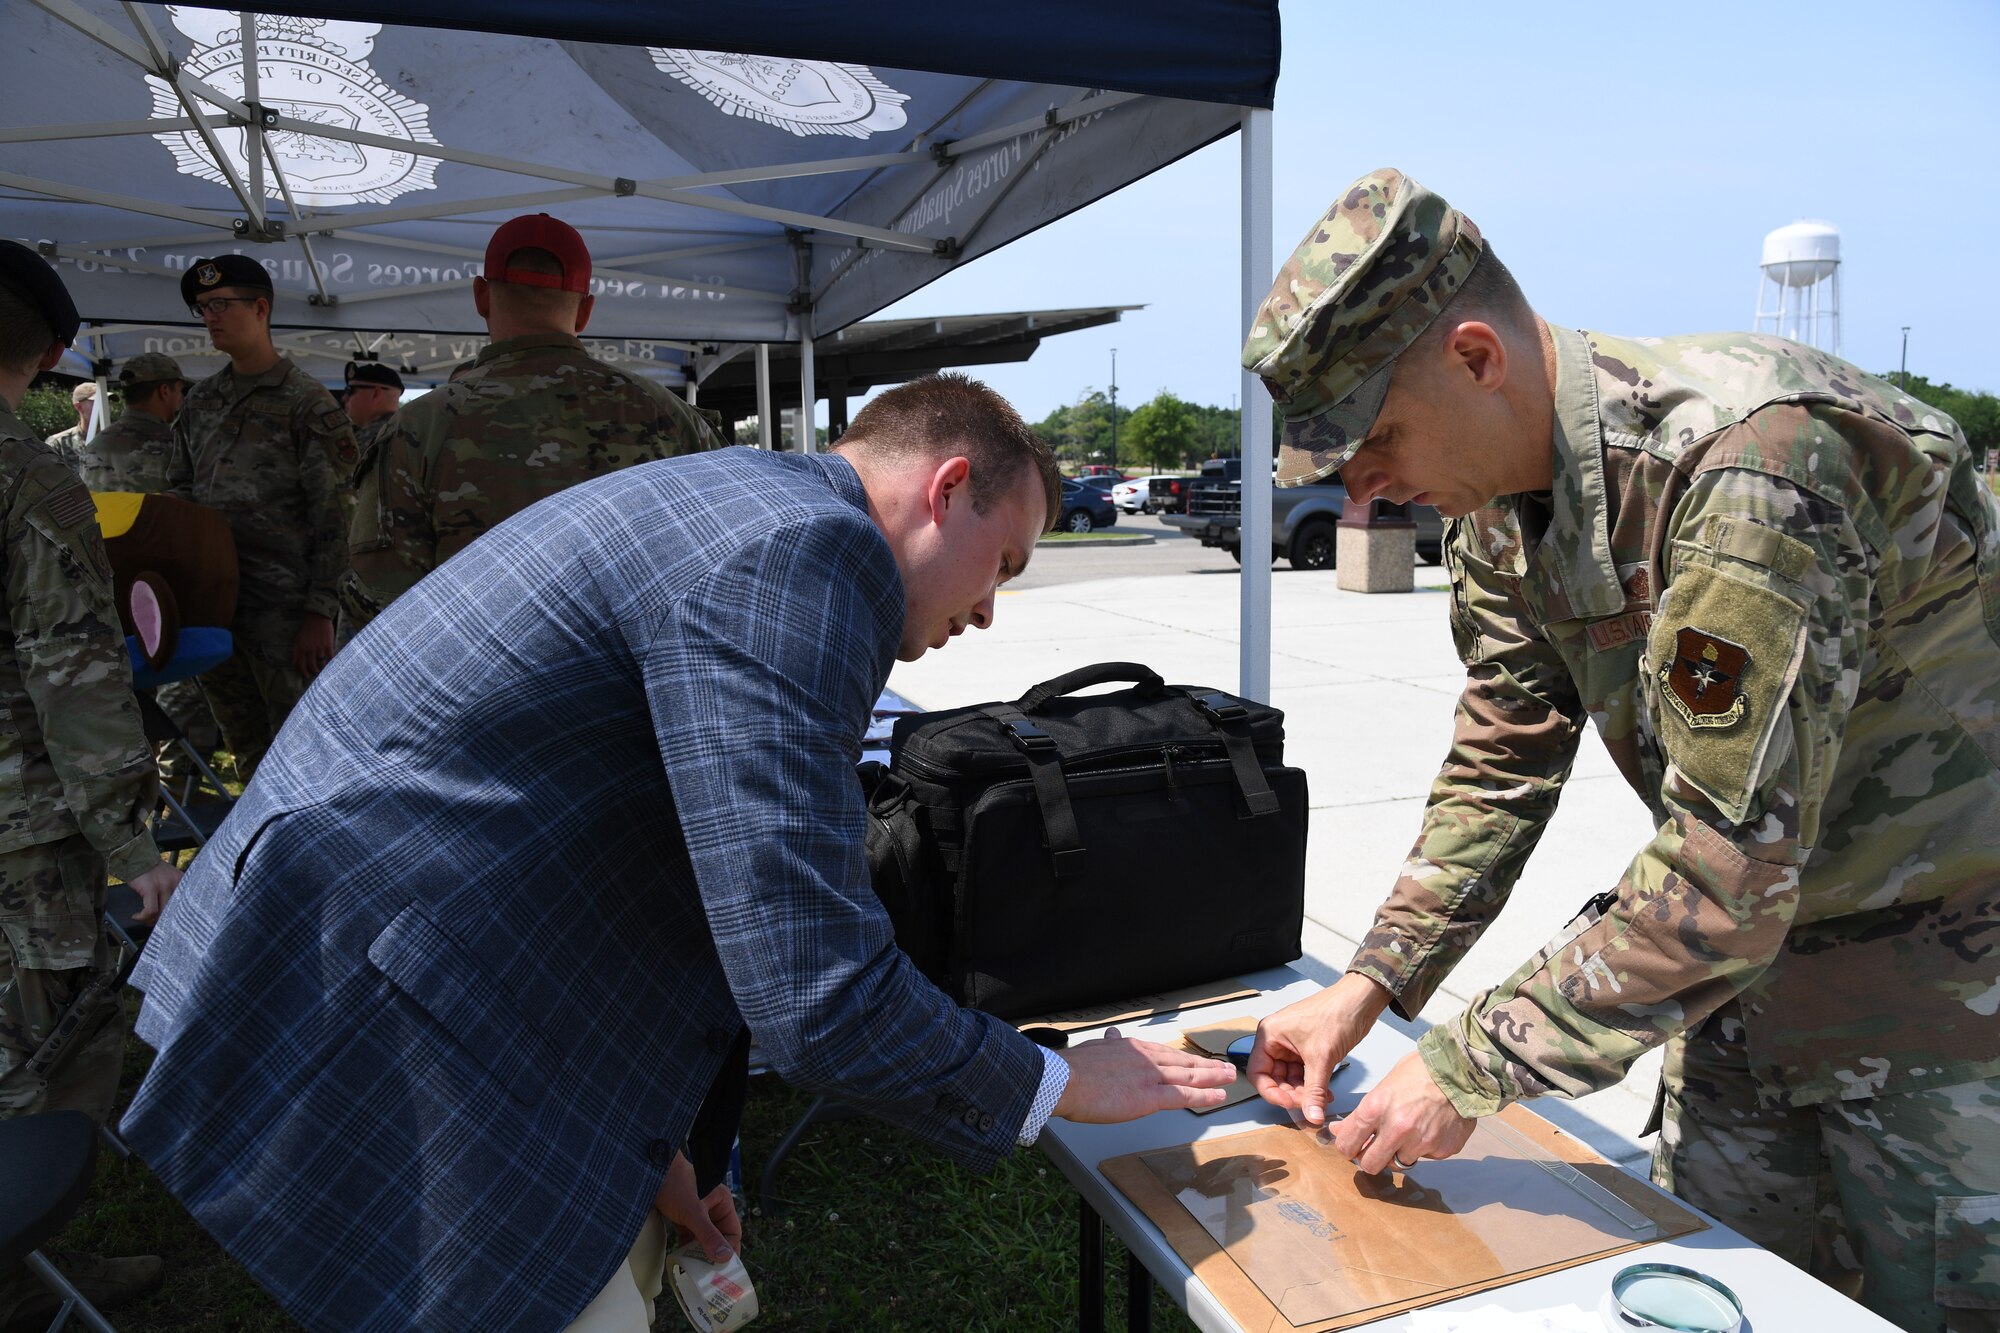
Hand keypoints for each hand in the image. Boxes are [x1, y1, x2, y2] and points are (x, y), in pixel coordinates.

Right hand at [127, 860, 182, 924]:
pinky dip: (142, 917)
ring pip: (162, 912)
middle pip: (175, 910)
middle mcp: (176, 882)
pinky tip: (137, 916)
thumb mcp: (167, 877)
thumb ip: (172, 890)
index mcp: (182, 880)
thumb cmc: (149, 870)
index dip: (179, 916)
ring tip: (145, 920)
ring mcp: (164, 885)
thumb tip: (171, 913)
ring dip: (152, 920)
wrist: (135, 856)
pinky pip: (150, 910)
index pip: (186, 903)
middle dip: (165, 921)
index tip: (171, 923)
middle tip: (155, 924)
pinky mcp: (151, 888)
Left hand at [292, 614, 334, 678]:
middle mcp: (310, 649)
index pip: (301, 664)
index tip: (306, 675)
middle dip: (314, 671)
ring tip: (323, 669)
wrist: (317, 618)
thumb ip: (295, 652)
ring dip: (322, 668)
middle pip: (312, 665)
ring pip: (321, 663)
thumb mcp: (298, 639)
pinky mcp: (328, 645)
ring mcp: (319, 647)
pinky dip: (331, 662)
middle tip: (316, 673)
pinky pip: (330, 657)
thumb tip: (293, 663)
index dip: (304, 672)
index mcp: (301, 648)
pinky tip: (331, 663)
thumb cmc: (307, 628)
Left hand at [654, 1151, 741, 1263]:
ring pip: (703, 1239)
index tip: (724, 1271)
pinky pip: (690, 1237)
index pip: (732, 1232)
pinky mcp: (682, 1218)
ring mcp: (697, 1214)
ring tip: (697, 1273)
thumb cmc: (675, 1184)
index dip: (730, 1251)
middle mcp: (712, 1209)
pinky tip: (684, 1261)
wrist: (649, 1170)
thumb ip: (708, 1235)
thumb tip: (724, 1258)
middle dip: (714, 1256)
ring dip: (700, 1254)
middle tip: (711, 1276)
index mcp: (722, 1203)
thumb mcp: (693, 1212)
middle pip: (718, 1237)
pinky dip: (688, 1249)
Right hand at [1052, 1027, 1236, 1122]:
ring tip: (1229, 1078)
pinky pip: (1184, 1096)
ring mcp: (1150, 1076)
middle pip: (1183, 1061)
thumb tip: (1113, 1035)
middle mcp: (1146, 1058)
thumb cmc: (1073, 1069)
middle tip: (1224, 1066)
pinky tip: (1218, 1096)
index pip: (1164, 1052)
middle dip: (1206, 1064)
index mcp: (1132, 1048)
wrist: (1064, 1079)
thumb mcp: (1094, 1048)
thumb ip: (1109, 1044)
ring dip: (1213, 1076)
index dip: (1182, 1058)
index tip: (1194, 1060)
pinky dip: (1204, 1095)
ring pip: (1189, 1076)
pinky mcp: (1150, 1096)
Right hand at [1248, 972, 1391, 1126]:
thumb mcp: (1321, 1058)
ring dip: (1305, 1093)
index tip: (1290, 1104)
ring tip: (1320, 1102)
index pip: (1258, 1073)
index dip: (1272, 1093)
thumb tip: (1311, 1115)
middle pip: (1275, 1078)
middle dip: (1292, 1094)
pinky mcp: (1308, 1049)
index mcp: (1270, 1034)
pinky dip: (1314, 1086)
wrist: (1360, 1002)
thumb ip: (1315, 1091)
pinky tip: (1325, 1094)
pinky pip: (1304, 1074)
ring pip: (1291, 1079)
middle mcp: (1278, 1040)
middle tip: (1308, 1106)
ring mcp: (1293, 1045)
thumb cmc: (1337, 1012)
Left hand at [1328, 1049, 1475, 1173]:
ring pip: (1398, 1163)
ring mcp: (1421, 1142)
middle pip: (1370, 1165)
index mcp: (1376, 1108)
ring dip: (1399, 1152)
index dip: (1346, 1148)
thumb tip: (1339, 1130)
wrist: (1461, 1070)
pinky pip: (1424, 1157)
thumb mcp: (1384, 1086)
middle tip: (1374, 1149)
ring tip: (1408, 1131)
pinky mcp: (1442, 1150)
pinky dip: (1424, 1148)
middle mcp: (1397, 1129)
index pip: (1347, 1144)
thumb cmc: (1421, 1072)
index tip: (1350, 1147)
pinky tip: (1429, 1128)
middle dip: (1369, 1159)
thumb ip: (1362, 1112)